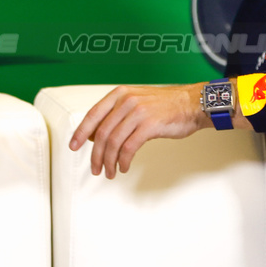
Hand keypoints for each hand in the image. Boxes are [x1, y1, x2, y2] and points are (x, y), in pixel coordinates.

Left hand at [69, 83, 208, 177]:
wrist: (192, 104)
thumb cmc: (166, 106)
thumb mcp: (137, 102)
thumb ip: (118, 114)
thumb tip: (98, 135)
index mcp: (120, 94)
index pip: (93, 114)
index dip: (81, 132)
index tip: (74, 145)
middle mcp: (127, 101)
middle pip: (102, 133)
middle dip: (95, 154)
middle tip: (95, 168)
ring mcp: (138, 112)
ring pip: (113, 142)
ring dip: (109, 161)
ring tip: (110, 172)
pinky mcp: (149, 125)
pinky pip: (129, 148)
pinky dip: (124, 160)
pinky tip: (124, 166)